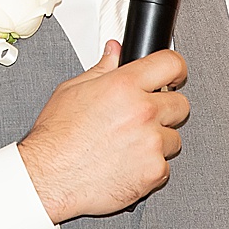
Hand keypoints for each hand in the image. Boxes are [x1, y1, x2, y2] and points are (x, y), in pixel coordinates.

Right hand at [19, 41, 188, 223]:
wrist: (48, 177)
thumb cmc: (56, 138)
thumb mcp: (72, 91)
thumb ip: (102, 68)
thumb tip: (115, 51)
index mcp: (124, 86)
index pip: (170, 63)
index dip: (175, 69)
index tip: (174, 76)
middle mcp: (142, 112)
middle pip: (180, 103)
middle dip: (165, 109)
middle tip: (143, 118)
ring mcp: (151, 143)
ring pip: (174, 138)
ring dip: (157, 141)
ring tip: (128, 145)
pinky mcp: (153, 171)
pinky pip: (164, 166)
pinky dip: (150, 168)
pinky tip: (127, 164)